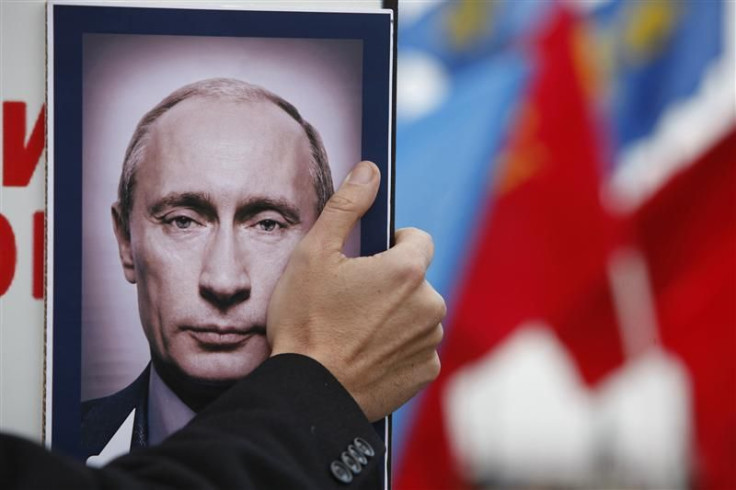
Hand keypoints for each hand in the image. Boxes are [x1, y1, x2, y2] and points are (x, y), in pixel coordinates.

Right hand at [267, 161, 444, 421]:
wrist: (307, 394)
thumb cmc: (306, 322)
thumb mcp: (314, 254)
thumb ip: (347, 206)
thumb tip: (369, 170)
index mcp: (408, 270)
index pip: (417, 239)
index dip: (392, 244)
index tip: (368, 259)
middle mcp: (429, 304)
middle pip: (416, 278)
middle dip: (391, 282)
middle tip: (352, 299)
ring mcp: (429, 340)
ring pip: (417, 312)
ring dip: (396, 314)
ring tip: (356, 329)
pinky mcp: (425, 371)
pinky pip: (417, 346)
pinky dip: (398, 346)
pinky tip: (366, 352)